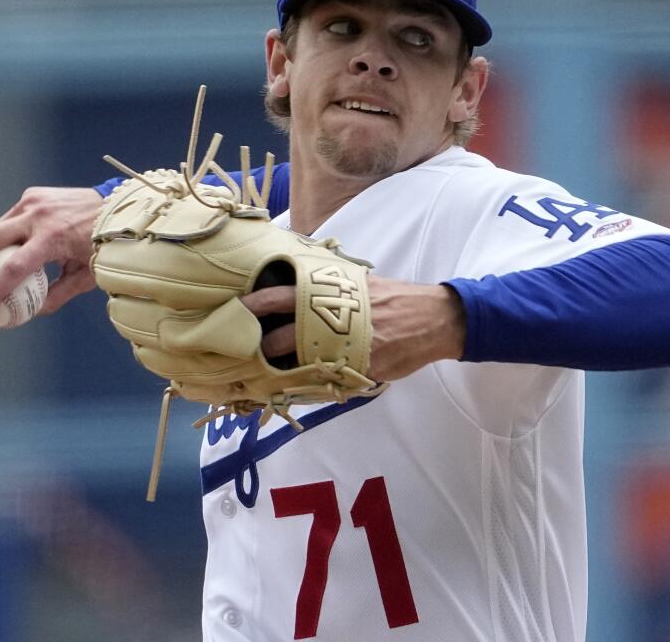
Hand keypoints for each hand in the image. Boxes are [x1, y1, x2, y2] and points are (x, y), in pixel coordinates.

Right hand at [0, 187, 103, 315]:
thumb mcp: (87, 275)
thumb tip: (32, 313)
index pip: (14, 268)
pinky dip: (2, 237)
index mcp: (54, 237)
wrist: (118, 207)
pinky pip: (11, 219)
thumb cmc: (104, 246)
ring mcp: (33, 201)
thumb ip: (59, 294)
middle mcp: (39, 216)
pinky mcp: (33, 195)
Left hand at [240, 274, 465, 381]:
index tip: (235, 310)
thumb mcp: (358, 282)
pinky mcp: (359, 368)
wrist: (433, 319)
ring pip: (300, 363)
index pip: (283, 296)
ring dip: (278, 370)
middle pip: (285, 334)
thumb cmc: (393, 299)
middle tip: (240, 352)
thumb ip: (328, 285)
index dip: (256, 304)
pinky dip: (307, 385)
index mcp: (334, 291)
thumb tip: (296, 284)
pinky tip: (294, 387)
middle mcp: (337, 318)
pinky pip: (325, 381)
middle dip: (259, 346)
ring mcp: (347, 346)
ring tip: (264, 373)